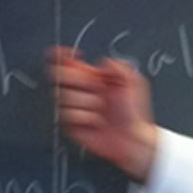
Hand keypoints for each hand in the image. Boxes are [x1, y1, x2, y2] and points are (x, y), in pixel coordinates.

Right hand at [47, 47, 158, 182]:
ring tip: (101, 109)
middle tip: (95, 87)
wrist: (133, 138)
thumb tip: (100, 62)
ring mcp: (73, 108)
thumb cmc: (134, 113)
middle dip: (76, 79)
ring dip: (86, 102)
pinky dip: (84, 117)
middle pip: (58, 75)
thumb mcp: (133, 81)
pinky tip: (96, 121)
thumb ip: (117, 65)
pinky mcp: (70, 125)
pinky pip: (67, 115)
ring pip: (63, 96)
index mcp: (90, 77)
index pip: (66, 61)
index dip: (60, 55)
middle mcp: (79, 91)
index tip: (66, 53)